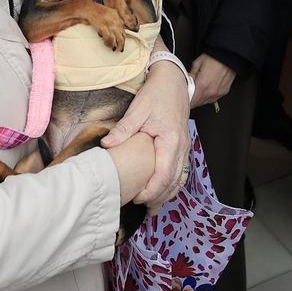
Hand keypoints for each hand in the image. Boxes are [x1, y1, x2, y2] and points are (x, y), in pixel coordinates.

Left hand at [104, 62, 190, 204]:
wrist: (173, 81)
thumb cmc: (157, 94)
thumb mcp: (138, 109)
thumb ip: (124, 129)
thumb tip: (106, 145)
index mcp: (171, 141)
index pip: (163, 175)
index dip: (151, 191)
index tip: (136, 198)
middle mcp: (181, 147)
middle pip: (173, 182)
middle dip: (159, 198)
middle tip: (143, 209)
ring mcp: (184, 147)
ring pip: (179, 178)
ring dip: (167, 193)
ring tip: (152, 207)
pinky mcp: (183, 146)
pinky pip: (180, 171)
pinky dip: (172, 184)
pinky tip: (163, 190)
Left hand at [188, 53, 235, 109]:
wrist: (229, 56)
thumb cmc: (214, 58)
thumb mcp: (197, 63)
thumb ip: (190, 75)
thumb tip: (187, 81)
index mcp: (202, 85)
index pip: (191, 101)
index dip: (185, 101)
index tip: (183, 98)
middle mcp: (211, 91)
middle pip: (197, 103)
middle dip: (192, 100)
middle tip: (188, 93)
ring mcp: (218, 93)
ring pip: (205, 102)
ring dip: (200, 99)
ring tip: (197, 91)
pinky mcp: (224, 92)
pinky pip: (213, 99)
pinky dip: (208, 97)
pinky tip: (206, 90)